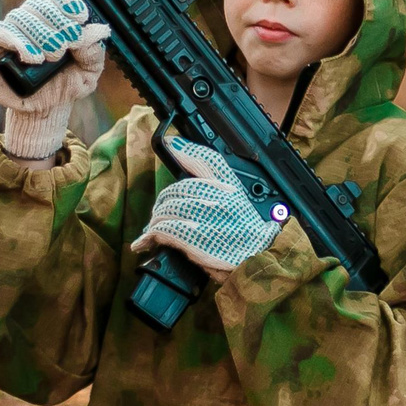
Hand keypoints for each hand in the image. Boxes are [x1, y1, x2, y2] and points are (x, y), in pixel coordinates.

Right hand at [0, 0, 112, 159]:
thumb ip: (94, 49)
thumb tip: (99, 30)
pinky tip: (32, 56)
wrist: (46, 108)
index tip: (80, 16)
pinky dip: (17, 41)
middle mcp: (28, 20)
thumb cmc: (65, 84)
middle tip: (67, 44)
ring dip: (40, 34)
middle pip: (37, 4)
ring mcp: (9, 32)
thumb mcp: (89, 70)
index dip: (65, 0)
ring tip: (53, 56)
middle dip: (57, 22)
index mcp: (51, 18)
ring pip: (20, 17)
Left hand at [130, 136, 295, 276]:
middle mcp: (220, 197)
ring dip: (155, 222)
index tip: (170, 142)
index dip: (186, 149)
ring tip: (155, 231)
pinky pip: (164, 229)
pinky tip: (146, 242)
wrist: (259, 262)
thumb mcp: (239, 205)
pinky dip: (150, 236)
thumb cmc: (247, 238)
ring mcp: (208, 216)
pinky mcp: (196, 237)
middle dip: (163, 203)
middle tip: (160, 215)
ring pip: (166, 209)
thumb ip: (218, 187)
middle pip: (176, 189)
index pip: (207, 160)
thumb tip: (186, 162)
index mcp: (231, 188)